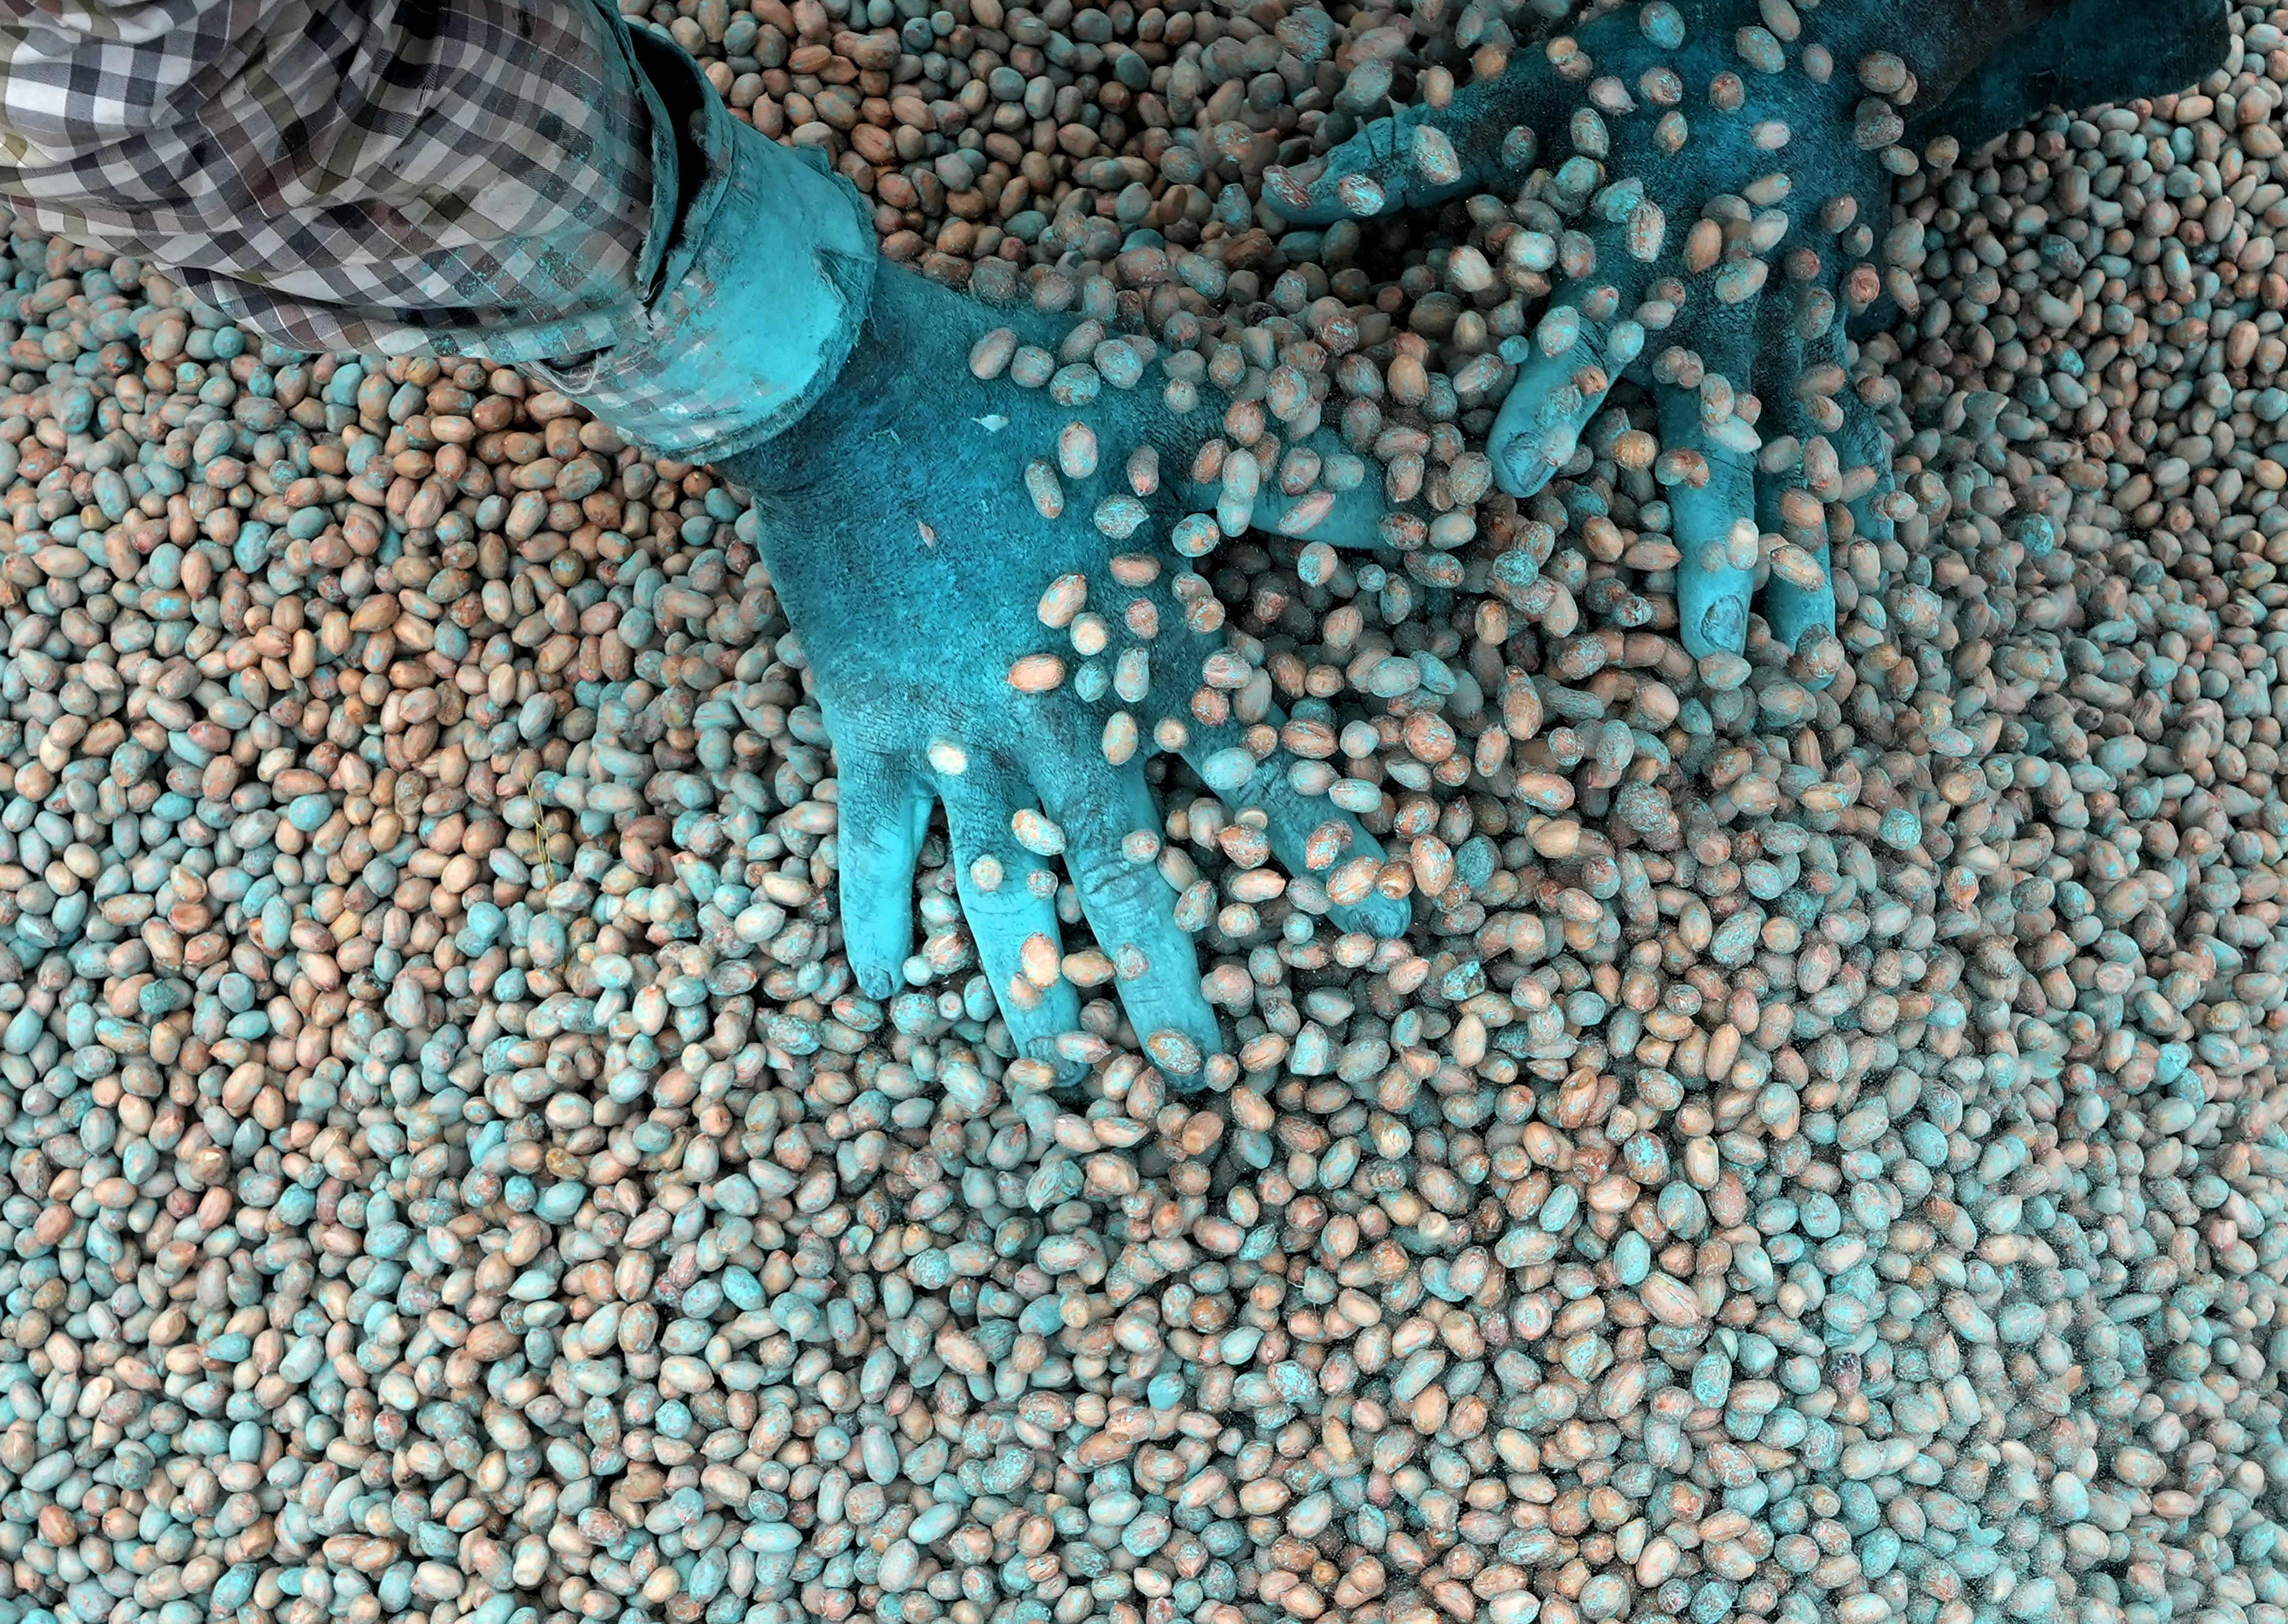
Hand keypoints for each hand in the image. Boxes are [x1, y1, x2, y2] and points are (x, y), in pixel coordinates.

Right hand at [718, 260, 1409, 1084]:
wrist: (852, 387)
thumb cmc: (1029, 396)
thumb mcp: (1195, 419)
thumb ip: (1313, 480)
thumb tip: (1435, 510)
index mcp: (1152, 652)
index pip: (1262, 773)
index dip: (1326, 847)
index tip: (1385, 932)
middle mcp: (1063, 721)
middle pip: (1125, 877)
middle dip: (1163, 979)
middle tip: (1190, 1073)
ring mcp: (958, 736)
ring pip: (998, 891)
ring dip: (1027, 985)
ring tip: (1055, 1072)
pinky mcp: (871, 726)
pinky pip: (869, 844)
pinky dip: (871, 913)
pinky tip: (881, 991)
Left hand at [1264, 0, 2222, 666]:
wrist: (1825, 6)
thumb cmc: (1659, 50)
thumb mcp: (1538, 82)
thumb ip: (1421, 152)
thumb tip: (1284, 195)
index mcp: (1649, 227)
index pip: (1594, 323)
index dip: (1558, 396)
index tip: (1520, 478)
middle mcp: (1733, 280)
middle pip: (1724, 418)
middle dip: (1718, 530)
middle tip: (1704, 641)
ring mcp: (1802, 302)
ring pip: (1804, 438)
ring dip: (1804, 543)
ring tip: (1797, 647)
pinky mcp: (1844, 306)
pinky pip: (1846, 408)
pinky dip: (1850, 487)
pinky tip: (1852, 573)